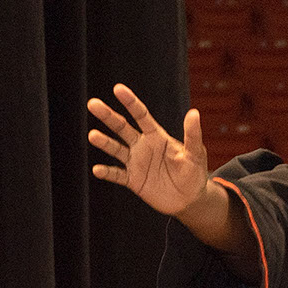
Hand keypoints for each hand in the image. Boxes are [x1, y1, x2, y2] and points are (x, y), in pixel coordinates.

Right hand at [87, 83, 209, 215]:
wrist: (188, 199)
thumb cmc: (194, 173)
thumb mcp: (195, 153)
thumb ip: (192, 135)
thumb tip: (194, 112)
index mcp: (157, 136)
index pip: (141, 116)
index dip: (130, 102)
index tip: (118, 88)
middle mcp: (142, 146)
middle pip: (122, 128)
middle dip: (108, 116)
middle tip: (93, 103)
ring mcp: (135, 162)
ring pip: (116, 149)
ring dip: (104, 142)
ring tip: (92, 136)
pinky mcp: (133, 180)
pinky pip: (117, 175)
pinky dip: (107, 173)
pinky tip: (97, 169)